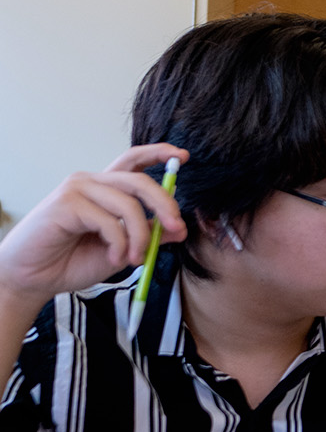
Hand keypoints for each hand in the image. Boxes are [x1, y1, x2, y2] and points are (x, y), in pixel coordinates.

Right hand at [0, 145, 188, 315]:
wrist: (35, 277)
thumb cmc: (73, 261)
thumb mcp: (123, 250)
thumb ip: (149, 237)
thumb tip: (180, 228)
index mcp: (105, 189)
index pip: (133, 161)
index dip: (159, 154)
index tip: (183, 156)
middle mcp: (92, 182)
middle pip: (140, 181)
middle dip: (165, 205)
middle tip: (177, 229)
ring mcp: (77, 190)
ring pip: (129, 205)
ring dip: (141, 237)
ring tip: (135, 260)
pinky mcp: (66, 204)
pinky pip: (109, 221)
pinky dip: (120, 244)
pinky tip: (115, 259)